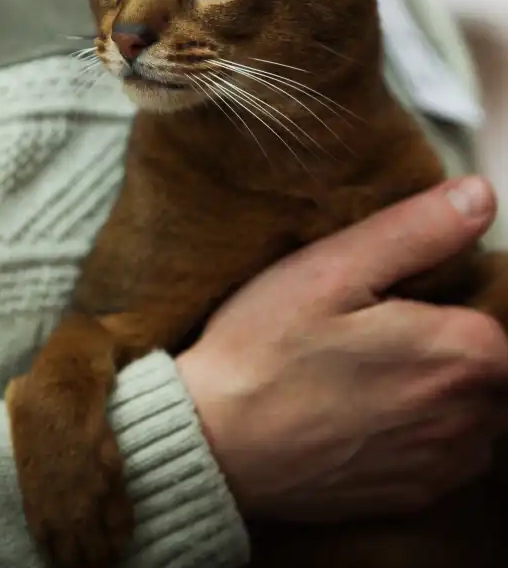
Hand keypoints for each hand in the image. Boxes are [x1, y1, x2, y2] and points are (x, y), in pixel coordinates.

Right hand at [177, 176, 507, 520]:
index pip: (499, 313)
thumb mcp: (334, 268)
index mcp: (461, 353)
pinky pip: (447, 455)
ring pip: (474, 411)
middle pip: (490, 365)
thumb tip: (480, 196)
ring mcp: (440, 466)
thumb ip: (418, 230)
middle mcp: (468, 418)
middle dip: (450, 341)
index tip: (400, 293)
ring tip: (370, 369)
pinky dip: (422, 430)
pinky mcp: (411, 496)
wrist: (214, 444)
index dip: (452, 296)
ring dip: (441, 388)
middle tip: (378, 327)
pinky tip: (366, 411)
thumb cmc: (267, 349)